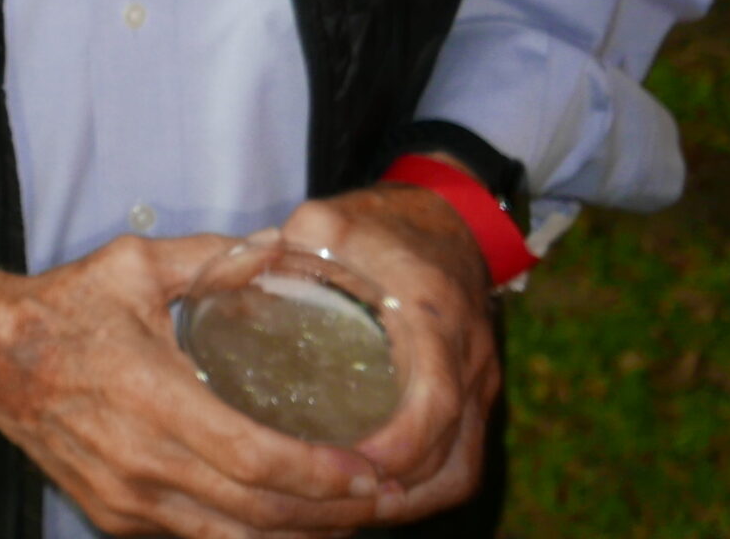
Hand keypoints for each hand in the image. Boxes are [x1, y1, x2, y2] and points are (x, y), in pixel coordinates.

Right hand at [0, 242, 386, 537]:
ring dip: (299, 536)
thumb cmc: (67, 306)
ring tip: (354, 519)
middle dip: (330, 513)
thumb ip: (213, 257)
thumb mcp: (136, 266)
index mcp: (150, 396)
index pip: (251, 457)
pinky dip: (252, 538)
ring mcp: (128, 499)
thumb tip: (284, 245)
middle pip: (256, 511)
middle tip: (386, 498)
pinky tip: (292, 525)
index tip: (369, 470)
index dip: (318, 473)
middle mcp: (141, 462)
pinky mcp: (117, 517)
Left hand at [269, 186, 497, 524]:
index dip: (399, 443)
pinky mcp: (469, 400)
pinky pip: (459, 463)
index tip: (352, 467)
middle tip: (328, 506)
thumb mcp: (336, 220)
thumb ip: (296, 238)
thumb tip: (253, 262)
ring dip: (408, 502)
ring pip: (457, 470)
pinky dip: (419, 491)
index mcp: (435, 316)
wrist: (445, 220)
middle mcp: (468, 360)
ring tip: (340, 516)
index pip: (435, 400)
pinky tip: (369, 503)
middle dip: (394, 492)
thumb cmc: (384, 224)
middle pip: (450, 455)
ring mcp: (477, 386)